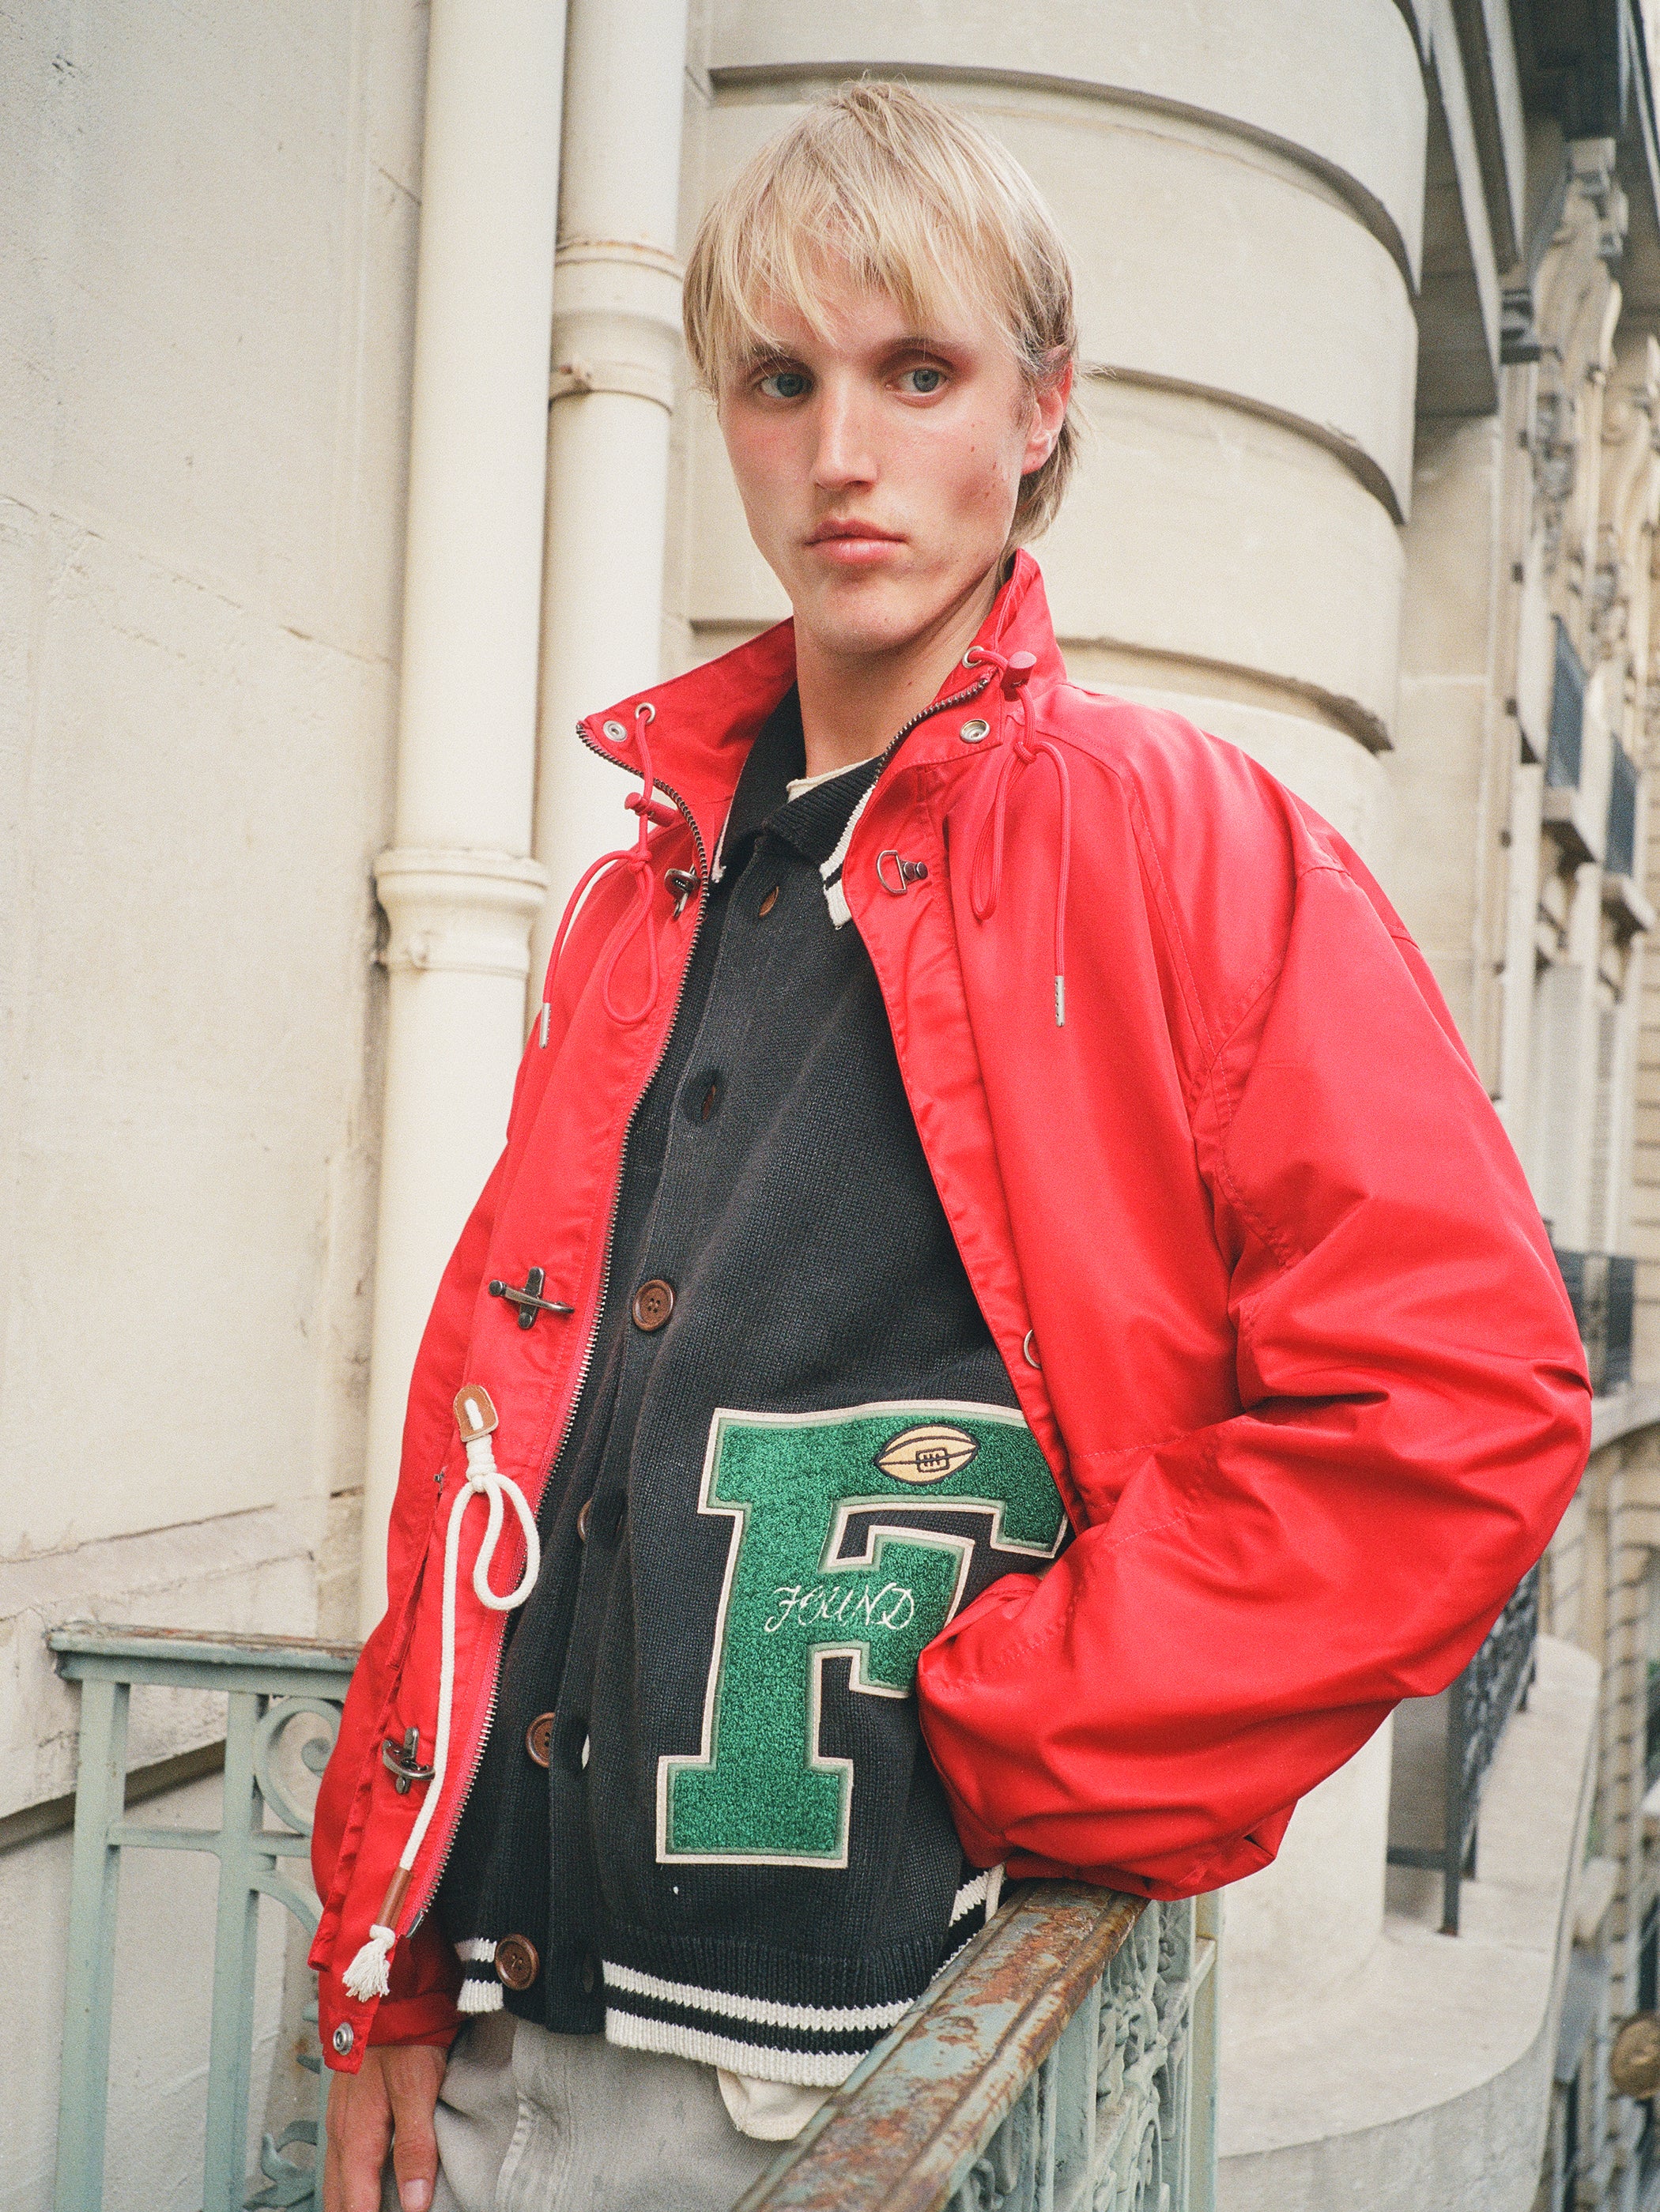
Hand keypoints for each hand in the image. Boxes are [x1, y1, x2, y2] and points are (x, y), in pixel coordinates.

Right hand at [323, 2042, 448, 2211]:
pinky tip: (356, 2182)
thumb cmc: (404, 2031)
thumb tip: (412, 2204)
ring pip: (335, 2176)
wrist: (387, 1985)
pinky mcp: (347, 2103)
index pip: (357, 2203)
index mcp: (357, 2133)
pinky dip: (345, 2179)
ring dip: (345, 2201)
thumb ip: (415, 2145)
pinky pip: (339, 2155)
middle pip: (339, 2195)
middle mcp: (341, 2129)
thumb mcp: (418, 2086)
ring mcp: (340, 2115)